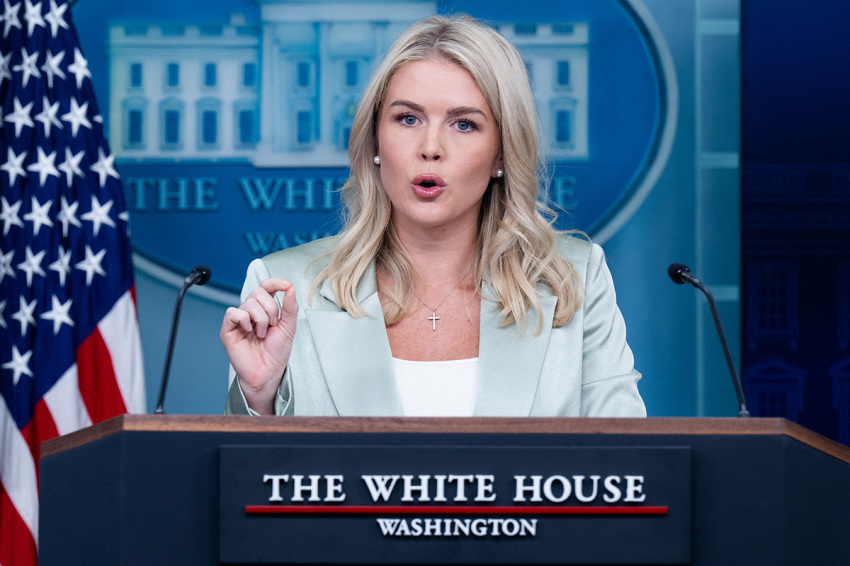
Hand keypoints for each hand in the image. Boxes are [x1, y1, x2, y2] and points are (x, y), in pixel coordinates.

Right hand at [220, 278, 297, 414]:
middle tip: (273, 325)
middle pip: (258, 292)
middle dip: (271, 308)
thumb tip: (290, 288)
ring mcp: (239, 320)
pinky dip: (244, 320)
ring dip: (261, 319)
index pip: (266, 286)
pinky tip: (249, 331)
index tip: (286, 285)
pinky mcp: (228, 329)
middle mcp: (251, 312)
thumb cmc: (276, 352)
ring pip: (249, 303)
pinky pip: (233, 313)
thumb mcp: (289, 327)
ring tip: (262, 334)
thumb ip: (290, 308)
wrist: (268, 372)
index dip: (275, 282)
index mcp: (265, 309)